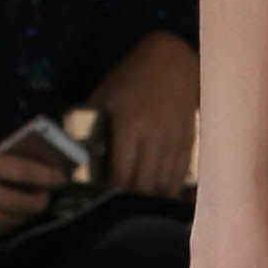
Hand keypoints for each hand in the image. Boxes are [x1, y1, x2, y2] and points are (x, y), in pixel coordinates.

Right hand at [0, 133, 54, 243]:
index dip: (48, 177)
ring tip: (28, 209)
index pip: (24, 172)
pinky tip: (7, 220)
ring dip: (23, 217)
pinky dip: (4, 227)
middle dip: (40, 201)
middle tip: (44, 197)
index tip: (61, 179)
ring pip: (8, 222)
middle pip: (21, 203)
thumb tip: (17, 171)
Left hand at [88, 27, 201, 194]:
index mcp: (129, 124)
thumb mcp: (104, 95)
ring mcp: (173, 139)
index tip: (105, 198)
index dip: (114, 191)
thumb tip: (79, 152)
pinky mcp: (188, 140)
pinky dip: (169, 187)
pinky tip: (159, 193)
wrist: (173, 61)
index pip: (122, 172)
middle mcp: (154, 135)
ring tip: (139, 205)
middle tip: (120, 206)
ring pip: (164, 182)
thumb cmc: (132, 77)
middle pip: (144, 183)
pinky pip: (180, 173)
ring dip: (151, 197)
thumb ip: (93, 124)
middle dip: (132, 199)